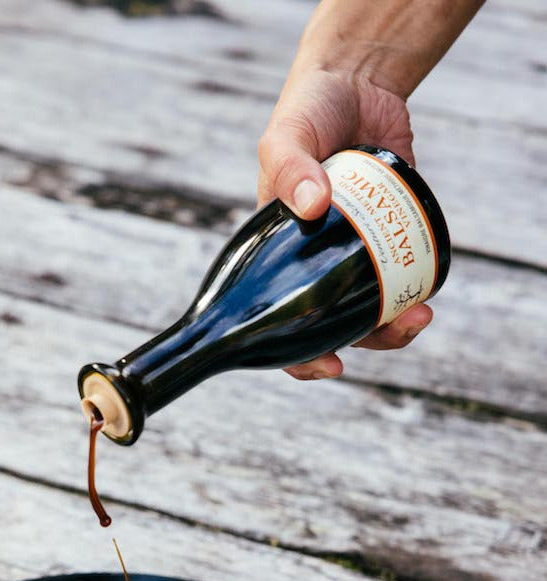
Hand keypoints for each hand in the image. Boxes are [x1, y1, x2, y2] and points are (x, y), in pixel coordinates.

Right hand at [258, 67, 432, 380]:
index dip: (301, 357)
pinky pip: (403, 269)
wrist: (356, 82)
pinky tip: (432, 282)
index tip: (331, 366)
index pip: (281, 323)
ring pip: (374, 305)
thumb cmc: (305, 112)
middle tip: (397, 328)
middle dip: (368, 340)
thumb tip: (314, 206)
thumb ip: (290, 166)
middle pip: (336, 325)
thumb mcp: (284, 137)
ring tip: (421, 313)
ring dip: (397, 321)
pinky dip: (417, 283)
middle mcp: (315, 263)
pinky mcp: (391, 232)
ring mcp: (354, 251)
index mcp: (279, 258)